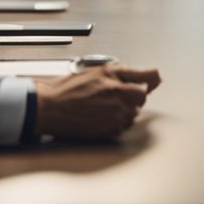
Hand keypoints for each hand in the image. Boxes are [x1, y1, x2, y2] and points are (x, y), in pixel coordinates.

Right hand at [34, 65, 161, 139]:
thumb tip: (153, 74)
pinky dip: (117, 120)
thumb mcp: (99, 71)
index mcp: (115, 85)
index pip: (146, 84)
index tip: (147, 80)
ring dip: (125, 108)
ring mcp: (113, 119)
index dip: (146, 81)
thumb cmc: (69, 89)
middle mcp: (117, 103)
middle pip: (141, 99)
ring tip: (105, 103)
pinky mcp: (108, 132)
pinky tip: (102, 114)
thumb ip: (128, 72)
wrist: (50, 108)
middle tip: (116, 92)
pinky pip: (122, 126)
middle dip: (133, 95)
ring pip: (133, 113)